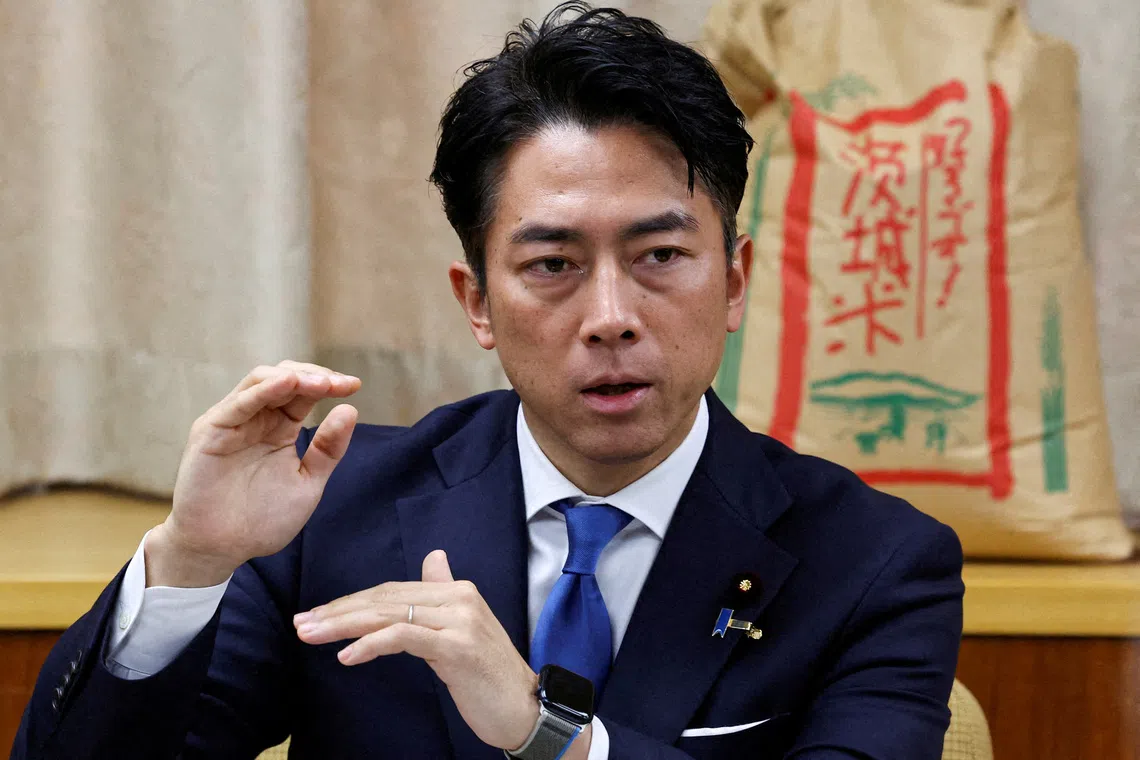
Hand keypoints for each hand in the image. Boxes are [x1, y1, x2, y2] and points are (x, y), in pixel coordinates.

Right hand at [148, 361, 361, 587]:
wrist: (222, 550)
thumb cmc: (261, 520)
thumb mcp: (307, 483)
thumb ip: (327, 450)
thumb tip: (350, 410)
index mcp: (279, 428)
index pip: (303, 393)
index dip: (328, 383)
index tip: (354, 385)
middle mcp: (255, 419)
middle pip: (284, 378)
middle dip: (314, 375)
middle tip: (340, 383)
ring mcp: (232, 422)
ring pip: (260, 381)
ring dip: (293, 377)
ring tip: (321, 382)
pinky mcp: (210, 432)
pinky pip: (237, 404)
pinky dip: (263, 391)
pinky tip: (287, 384)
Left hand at [293, 551, 590, 755]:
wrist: (525, 707)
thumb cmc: (488, 675)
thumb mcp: (462, 630)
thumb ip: (443, 594)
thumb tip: (434, 558)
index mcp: (457, 591)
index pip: (392, 590)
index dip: (351, 602)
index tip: (317, 615)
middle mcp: (459, 597)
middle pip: (386, 599)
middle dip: (339, 612)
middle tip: (302, 623)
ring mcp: (459, 621)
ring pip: (389, 614)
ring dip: (344, 625)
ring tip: (312, 635)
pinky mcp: (457, 647)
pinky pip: (404, 638)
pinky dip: (371, 644)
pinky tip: (346, 655)